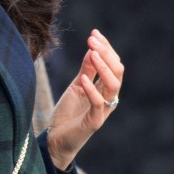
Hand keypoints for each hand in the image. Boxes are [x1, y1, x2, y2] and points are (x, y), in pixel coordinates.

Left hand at [47, 30, 122, 170]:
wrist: (56, 140)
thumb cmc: (67, 113)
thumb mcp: (77, 86)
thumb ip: (86, 70)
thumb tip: (92, 48)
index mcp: (105, 89)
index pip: (113, 64)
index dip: (106, 48)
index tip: (94, 33)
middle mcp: (108, 98)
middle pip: (117, 72)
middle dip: (106, 53)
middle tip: (92, 40)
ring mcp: (103, 110)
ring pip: (113, 86)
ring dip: (104, 68)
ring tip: (92, 53)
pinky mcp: (94, 122)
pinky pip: (98, 104)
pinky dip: (92, 90)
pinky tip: (83, 78)